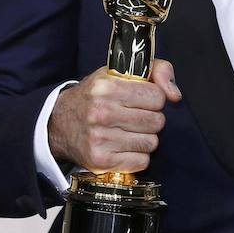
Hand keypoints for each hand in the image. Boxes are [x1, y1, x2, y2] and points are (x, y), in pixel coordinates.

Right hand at [48, 58, 180, 173]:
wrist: (58, 123)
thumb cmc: (95, 96)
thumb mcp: (120, 73)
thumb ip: (157, 71)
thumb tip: (175, 96)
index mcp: (107, 87)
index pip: (157, 97)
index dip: (154, 99)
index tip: (143, 100)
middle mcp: (102, 113)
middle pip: (156, 122)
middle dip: (151, 119)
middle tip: (137, 117)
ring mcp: (100, 139)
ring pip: (151, 143)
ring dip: (145, 138)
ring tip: (129, 132)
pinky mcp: (100, 161)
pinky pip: (141, 161)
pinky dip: (137, 156)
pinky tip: (124, 146)